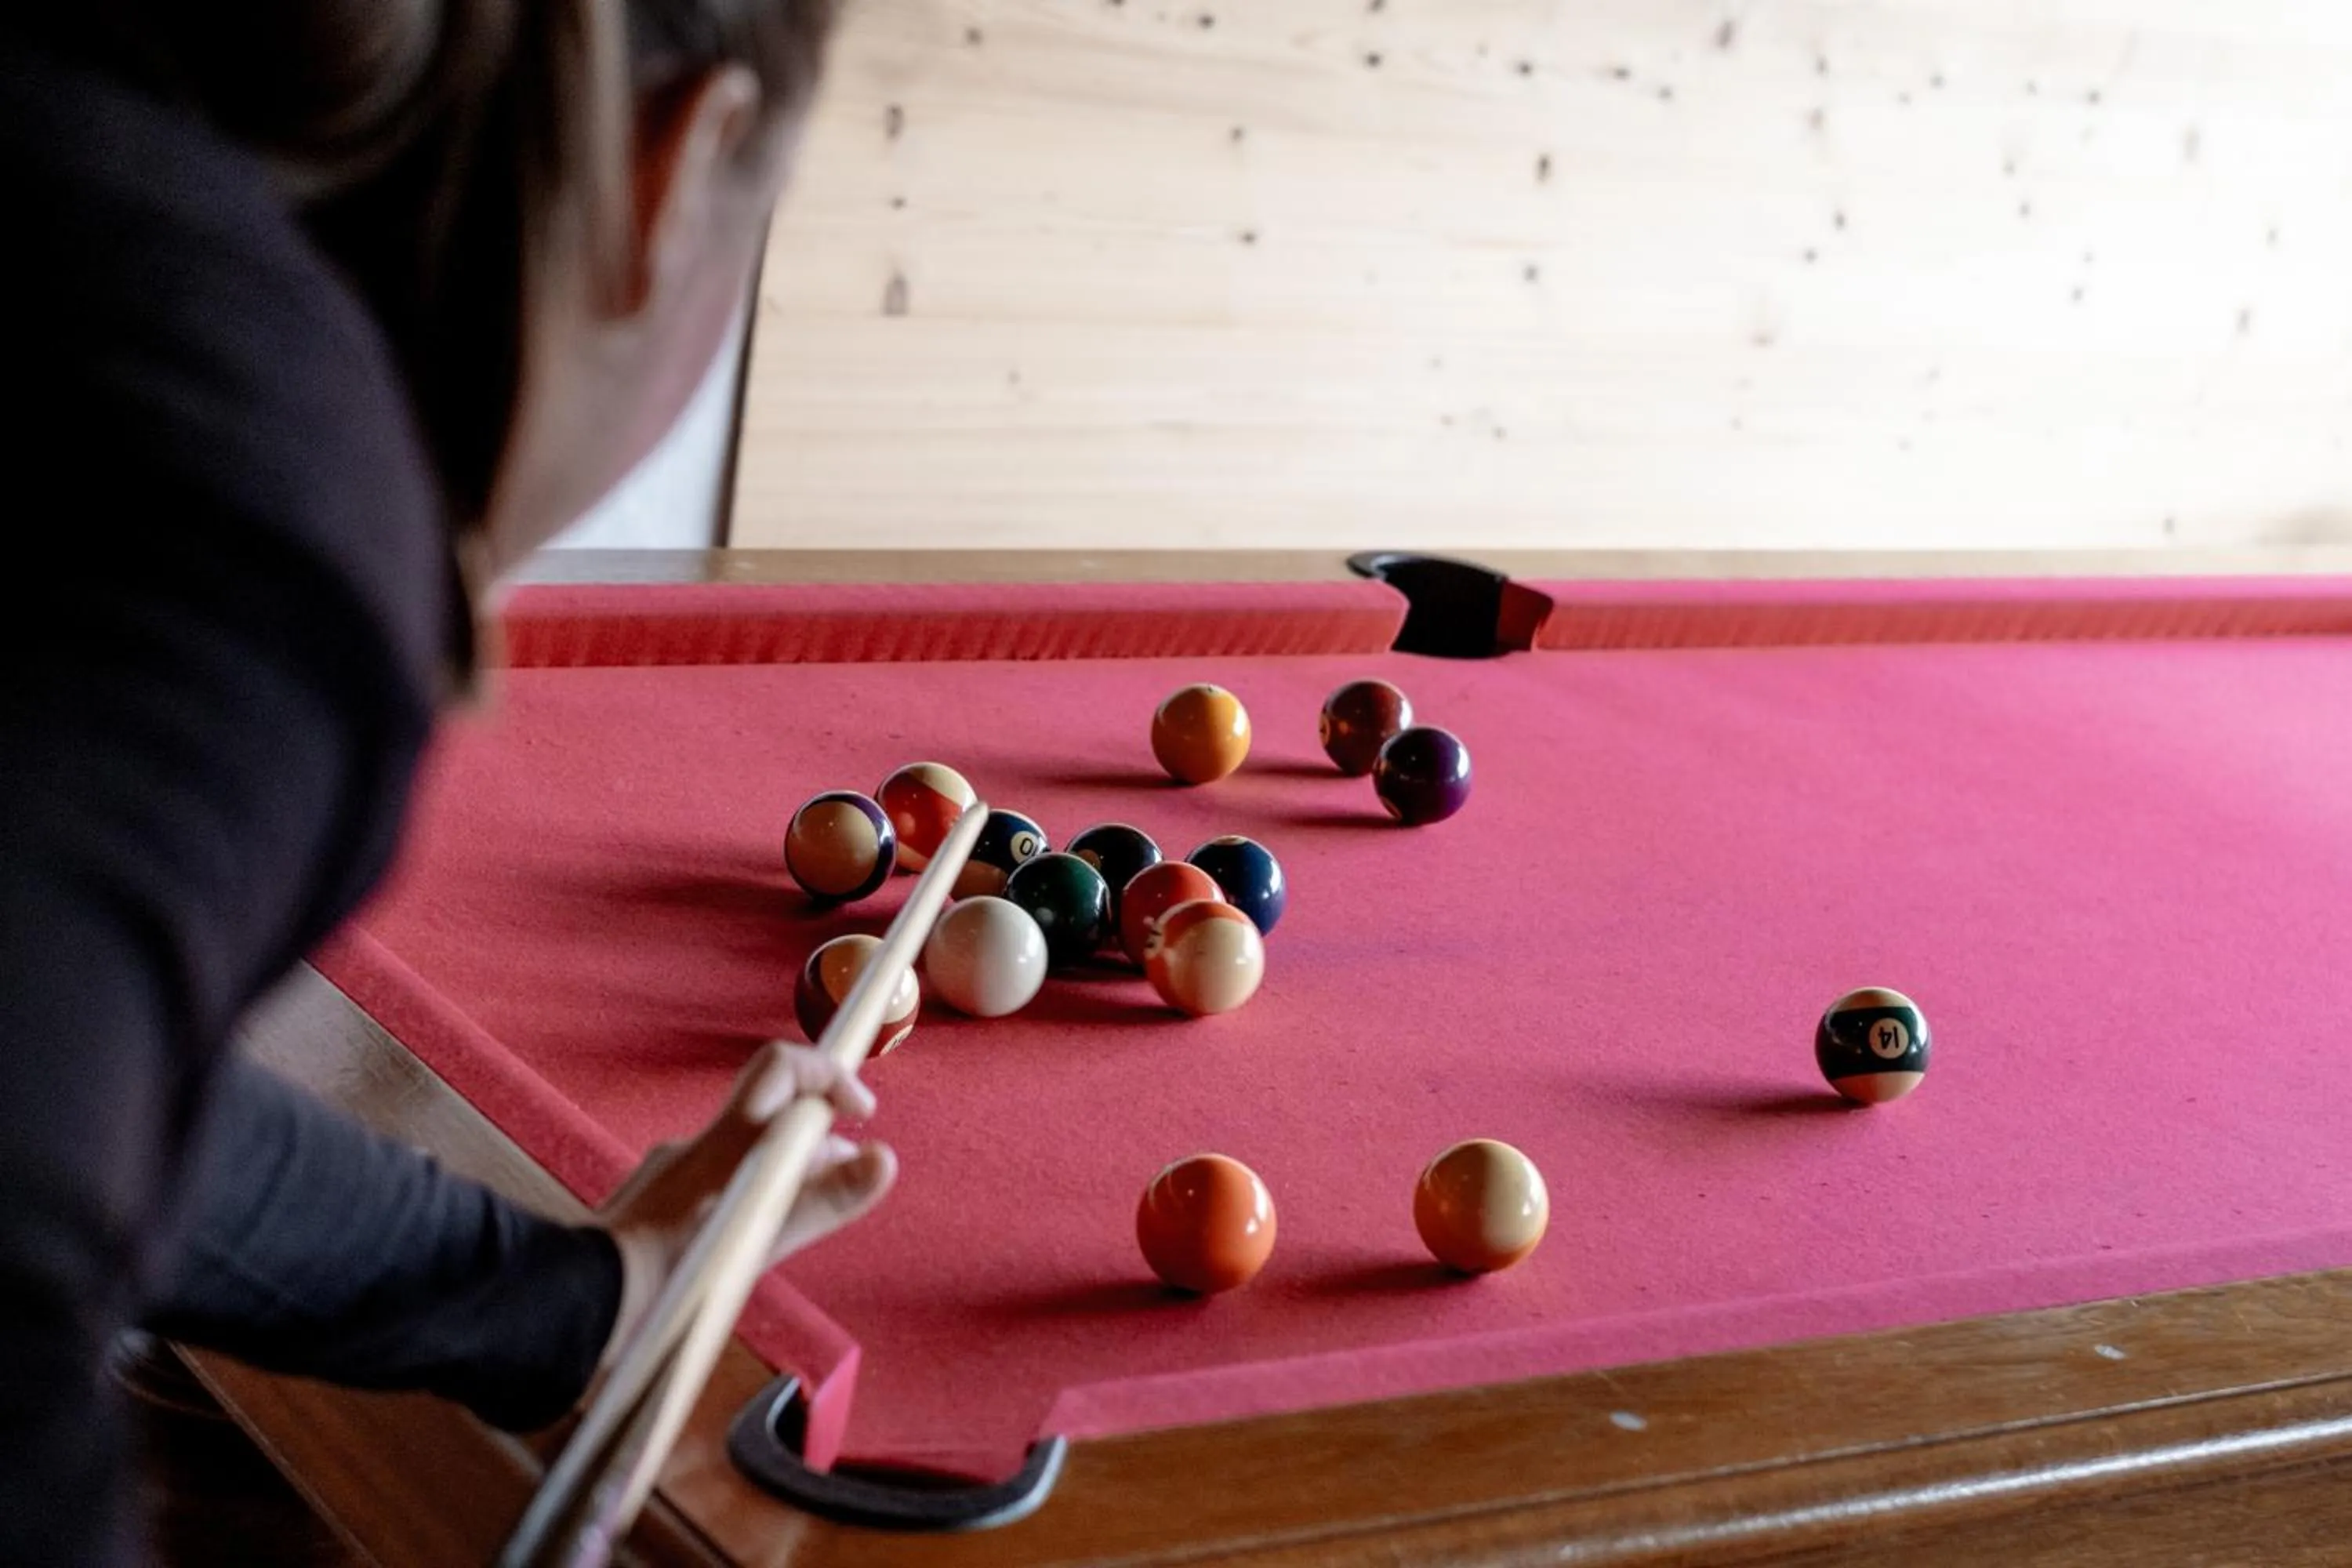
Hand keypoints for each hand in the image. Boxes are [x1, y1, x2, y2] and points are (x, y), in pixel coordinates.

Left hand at [592, 1042, 894, 1371]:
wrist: (584, 1302)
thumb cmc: (670, 1271)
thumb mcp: (757, 1235)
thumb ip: (822, 1198)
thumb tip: (884, 1159)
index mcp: (725, 1140)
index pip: (783, 1067)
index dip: (829, 1075)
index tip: (860, 1113)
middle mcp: (696, 1147)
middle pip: (769, 1113)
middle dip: (814, 1134)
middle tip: (841, 1171)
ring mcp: (670, 1175)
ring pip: (743, 1153)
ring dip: (782, 1168)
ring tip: (804, 1211)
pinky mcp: (654, 1206)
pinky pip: (714, 1183)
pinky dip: (746, 1193)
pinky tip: (749, 1237)